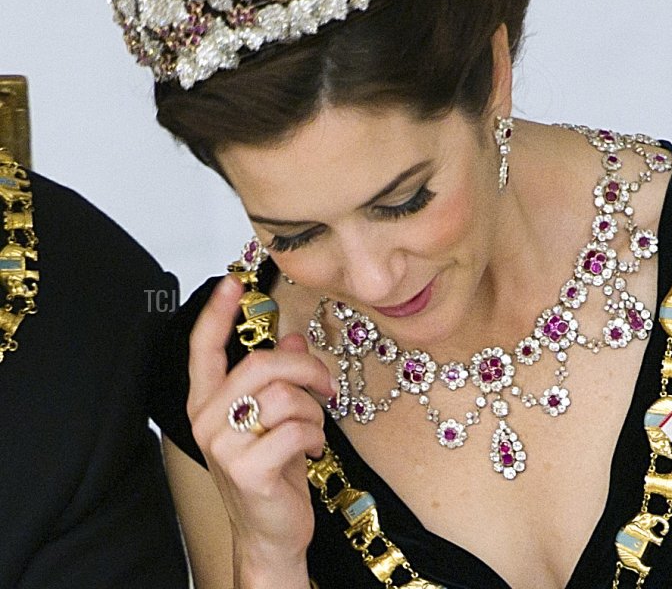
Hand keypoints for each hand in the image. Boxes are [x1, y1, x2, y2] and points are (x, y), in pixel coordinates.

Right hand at [187, 275, 334, 586]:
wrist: (271, 532)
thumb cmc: (272, 471)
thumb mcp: (276, 417)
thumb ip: (279, 377)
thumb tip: (292, 335)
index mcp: (208, 402)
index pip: (203, 349)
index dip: (217, 313)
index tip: (233, 282)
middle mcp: (207, 420)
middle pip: (261, 364)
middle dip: (306, 368)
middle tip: (326, 385)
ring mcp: (223, 446)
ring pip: (286, 396)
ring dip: (314, 412)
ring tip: (311, 431)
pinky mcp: (246, 470)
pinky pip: (297, 429)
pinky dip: (316, 437)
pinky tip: (309, 451)